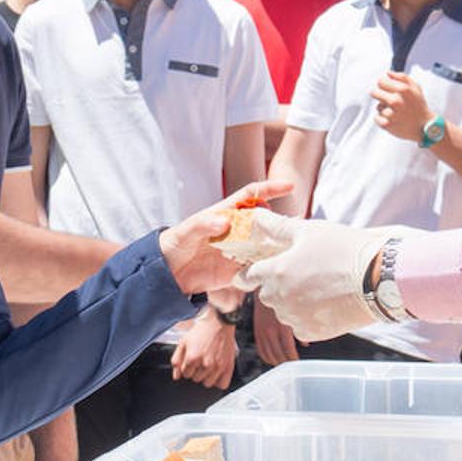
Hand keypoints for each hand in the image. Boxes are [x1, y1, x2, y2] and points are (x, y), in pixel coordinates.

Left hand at [159, 180, 291, 310]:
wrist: (166, 274)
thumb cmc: (173, 245)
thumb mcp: (185, 232)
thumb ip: (204, 225)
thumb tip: (225, 222)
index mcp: (225, 214)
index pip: (250, 196)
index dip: (269, 190)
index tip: (288, 186)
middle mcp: (236, 231)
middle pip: (264, 222)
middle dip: (280, 222)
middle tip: (295, 227)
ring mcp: (238, 250)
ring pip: (265, 245)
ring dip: (278, 246)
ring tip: (294, 249)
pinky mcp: (237, 271)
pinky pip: (257, 269)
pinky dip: (268, 269)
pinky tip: (278, 271)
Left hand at [170, 314, 236, 388]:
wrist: (218, 322)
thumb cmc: (201, 331)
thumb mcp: (183, 342)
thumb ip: (177, 360)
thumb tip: (176, 376)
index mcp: (192, 358)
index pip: (185, 374)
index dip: (187, 367)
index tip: (191, 360)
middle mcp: (205, 364)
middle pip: (196, 379)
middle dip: (196, 371)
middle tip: (200, 360)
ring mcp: (218, 367)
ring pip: (207, 383)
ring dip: (206, 376)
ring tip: (208, 365)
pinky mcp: (228, 366)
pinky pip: (222, 384)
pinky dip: (219, 381)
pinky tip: (216, 373)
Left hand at [242, 210, 395, 341]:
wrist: (379, 279)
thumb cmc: (344, 249)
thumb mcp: (308, 231)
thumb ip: (276, 227)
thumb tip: (254, 216)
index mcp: (276, 272)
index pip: (247, 276)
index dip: (249, 273)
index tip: (253, 272)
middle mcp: (281, 298)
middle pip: (266, 294)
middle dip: (276, 285)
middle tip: (299, 273)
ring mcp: (295, 317)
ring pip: (283, 310)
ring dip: (292, 301)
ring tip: (317, 286)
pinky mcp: (312, 332)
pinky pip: (299, 325)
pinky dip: (307, 317)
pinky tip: (325, 303)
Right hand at [254, 295, 301, 364]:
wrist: (264, 290)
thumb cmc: (281, 299)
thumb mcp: (294, 312)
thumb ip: (300, 329)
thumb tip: (306, 343)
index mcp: (282, 327)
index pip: (288, 350)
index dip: (293, 360)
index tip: (298, 363)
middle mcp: (270, 332)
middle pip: (278, 355)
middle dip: (286, 363)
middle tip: (293, 366)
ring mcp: (262, 333)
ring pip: (269, 355)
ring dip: (276, 362)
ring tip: (284, 364)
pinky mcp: (256, 332)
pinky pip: (260, 350)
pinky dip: (266, 357)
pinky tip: (272, 358)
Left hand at [370, 71, 433, 141]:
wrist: (424, 127)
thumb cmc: (419, 106)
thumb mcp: (416, 88)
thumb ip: (402, 77)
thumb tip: (388, 73)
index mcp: (403, 89)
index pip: (381, 81)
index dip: (383, 85)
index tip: (387, 89)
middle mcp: (396, 101)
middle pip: (374, 92)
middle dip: (379, 95)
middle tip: (388, 100)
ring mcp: (391, 113)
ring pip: (378, 106)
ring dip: (384, 109)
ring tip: (396, 112)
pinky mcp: (387, 125)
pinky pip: (377, 118)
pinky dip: (383, 119)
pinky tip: (393, 120)